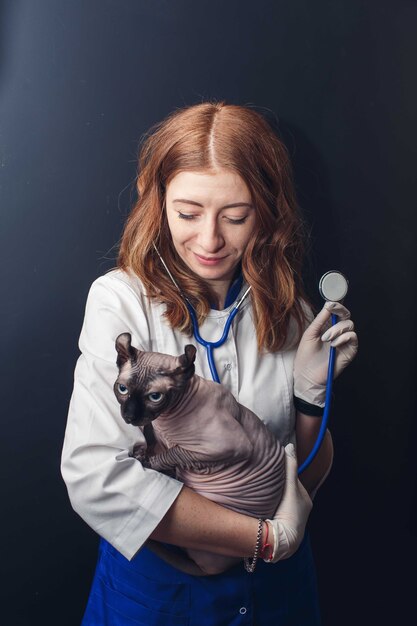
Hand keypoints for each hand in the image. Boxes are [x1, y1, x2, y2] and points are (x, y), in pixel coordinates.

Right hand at [265, 444, 312, 561]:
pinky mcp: (282, 528)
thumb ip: (289, 466)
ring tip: (262, 492)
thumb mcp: (290, 486)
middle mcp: (302, 510)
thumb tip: (290, 446)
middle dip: (278, 486)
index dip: (282, 474)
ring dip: (273, 497)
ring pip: (281, 501)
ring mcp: (292, 520)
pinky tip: (262, 506)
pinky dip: (271, 507)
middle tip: (265, 481)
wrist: (281, 542)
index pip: (293, 480)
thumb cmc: (288, 513)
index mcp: (306, 499)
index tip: (272, 470)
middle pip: (287, 491)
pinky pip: (276, 511)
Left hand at [293, 301, 357, 405]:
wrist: (307, 374)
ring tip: (326, 338)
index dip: (336, 305)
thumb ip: (320, 319)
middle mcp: (338, 332)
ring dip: (337, 329)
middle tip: (331, 310)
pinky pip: (353, 337)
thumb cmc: (306, 355)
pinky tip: (333, 344)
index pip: (336, 312)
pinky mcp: (350, 351)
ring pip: (349, 325)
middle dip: (339, 311)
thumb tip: (328, 306)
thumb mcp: (310, 333)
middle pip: (346, 315)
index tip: (330, 302)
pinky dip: (343, 337)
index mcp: (327, 327)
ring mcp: (344, 341)